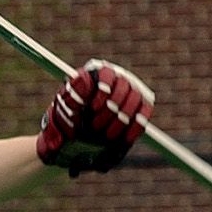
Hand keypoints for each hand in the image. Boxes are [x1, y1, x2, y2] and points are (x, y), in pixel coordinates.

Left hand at [37, 59, 154, 176]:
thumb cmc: (69, 116)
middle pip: (124, 86)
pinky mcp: (141, 105)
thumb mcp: (66, 105)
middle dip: (111, 110)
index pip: (107, 74)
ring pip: (136, 99)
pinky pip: (145, 111)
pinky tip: (126, 139)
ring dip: (122, 119)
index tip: (93, 108)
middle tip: (96, 127)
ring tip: (107, 135)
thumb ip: (74, 92)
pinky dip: (137, 126)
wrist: (74, 134)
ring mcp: (132, 90)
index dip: (102, 91)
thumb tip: (83, 78)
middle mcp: (118, 78)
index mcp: (98, 73)